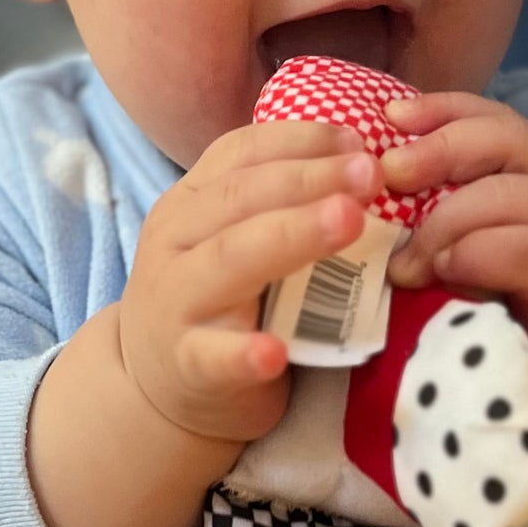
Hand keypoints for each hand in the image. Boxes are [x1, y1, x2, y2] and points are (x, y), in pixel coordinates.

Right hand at [119, 121, 379, 445]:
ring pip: (230, 261)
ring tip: (348, 222)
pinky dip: (243, 355)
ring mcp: (176, 304)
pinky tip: (275, 353)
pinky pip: (213, 357)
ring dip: (292, 236)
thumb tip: (361, 165)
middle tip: (372, 174)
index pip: (241, 153)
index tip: (357, 141)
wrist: (155, 385)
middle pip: (242, 198)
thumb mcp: (230, 238)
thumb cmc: (214, 301)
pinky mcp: (187, 366)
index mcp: (190, 202)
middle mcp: (175, 241)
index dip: (300, 141)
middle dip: (311, 179)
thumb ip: (277, 205)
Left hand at [381, 93, 527, 353]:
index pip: (496, 119)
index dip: (441, 111)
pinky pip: (522, 248)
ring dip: (443, 224)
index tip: (389, 117)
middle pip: (501, 141)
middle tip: (387, 180)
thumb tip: (377, 199)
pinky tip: (446, 271)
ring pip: (506, 194)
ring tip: (406, 262)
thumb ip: (462, 216)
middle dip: (436, 152)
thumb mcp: (502, 244)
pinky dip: (474, 255)